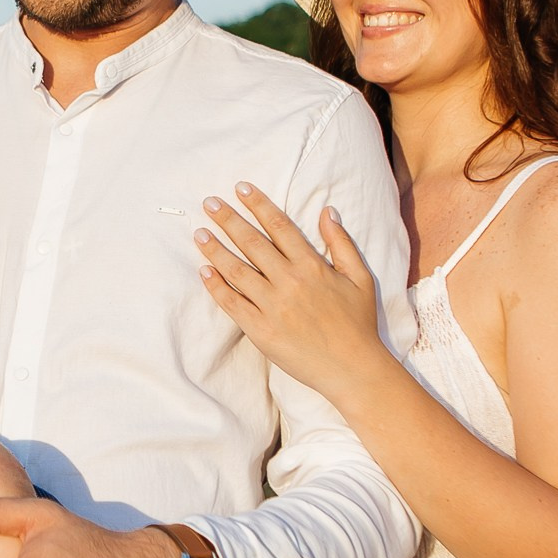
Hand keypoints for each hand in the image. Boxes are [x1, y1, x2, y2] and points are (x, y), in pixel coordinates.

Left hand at [196, 183, 387, 399]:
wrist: (352, 368)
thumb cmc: (358, 323)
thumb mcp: (359, 278)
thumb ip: (341, 243)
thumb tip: (327, 211)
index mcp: (312, 266)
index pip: (279, 226)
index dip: (258, 205)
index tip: (240, 189)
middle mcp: (289, 282)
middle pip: (252, 243)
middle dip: (229, 220)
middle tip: (209, 203)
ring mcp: (273, 307)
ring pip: (237, 271)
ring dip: (215, 249)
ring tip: (199, 233)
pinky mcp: (261, 331)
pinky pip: (233, 304)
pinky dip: (217, 287)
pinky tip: (204, 271)